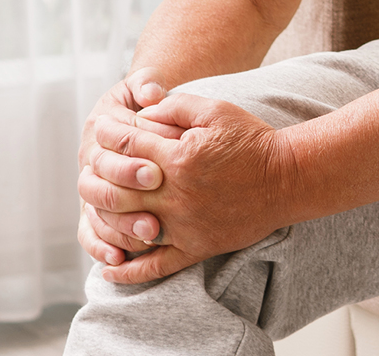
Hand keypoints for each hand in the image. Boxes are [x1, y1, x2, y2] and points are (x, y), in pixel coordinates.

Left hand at [78, 93, 297, 283]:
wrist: (287, 178)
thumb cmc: (252, 141)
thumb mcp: (215, 110)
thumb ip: (174, 107)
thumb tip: (142, 113)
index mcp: (178, 158)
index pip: (126, 144)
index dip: (108, 132)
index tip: (102, 128)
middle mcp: (176, 195)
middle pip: (116, 187)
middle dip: (97, 172)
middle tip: (92, 166)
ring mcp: (185, 225)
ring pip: (128, 227)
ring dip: (104, 218)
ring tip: (95, 207)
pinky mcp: (198, 247)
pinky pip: (157, 266)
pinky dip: (130, 271)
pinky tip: (110, 268)